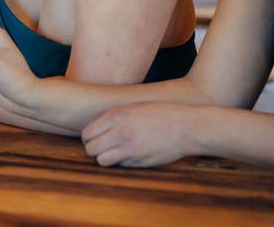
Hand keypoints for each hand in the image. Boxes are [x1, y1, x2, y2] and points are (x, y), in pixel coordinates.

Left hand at [82, 102, 201, 167]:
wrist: (185, 126)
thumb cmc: (159, 113)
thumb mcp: (133, 107)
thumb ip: (113, 116)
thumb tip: (94, 127)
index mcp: (116, 117)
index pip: (87, 133)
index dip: (89, 137)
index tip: (94, 138)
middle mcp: (120, 133)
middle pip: (91, 149)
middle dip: (93, 149)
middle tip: (102, 147)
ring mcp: (130, 149)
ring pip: (102, 161)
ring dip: (105, 158)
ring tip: (113, 153)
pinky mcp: (140, 161)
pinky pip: (120, 165)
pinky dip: (122, 162)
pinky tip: (131, 154)